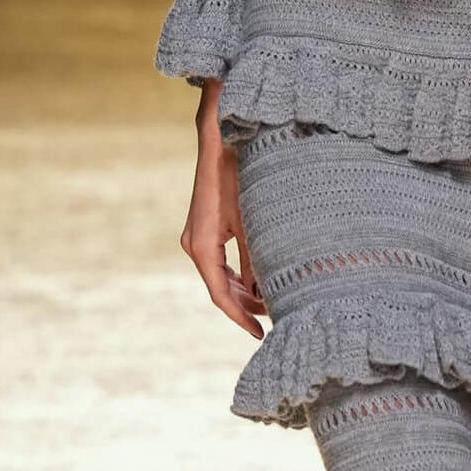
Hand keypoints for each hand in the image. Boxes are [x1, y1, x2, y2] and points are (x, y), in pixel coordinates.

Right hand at [180, 82, 265, 338]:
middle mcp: (195, 244)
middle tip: (275, 319)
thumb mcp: (254, 221)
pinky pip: (222, 261)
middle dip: (246, 306)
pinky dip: (240, 274)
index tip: (260, 334)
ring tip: (273, 301)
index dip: (241, 317)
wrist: (222, 137)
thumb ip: (257, 259)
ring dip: (245, 290)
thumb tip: (267, 292)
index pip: (220, 294)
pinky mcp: (206, 228)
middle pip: (221, 289)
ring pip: (221, 276)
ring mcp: (198, 236)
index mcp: (202, 246)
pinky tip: (261, 279)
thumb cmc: (240, 174)